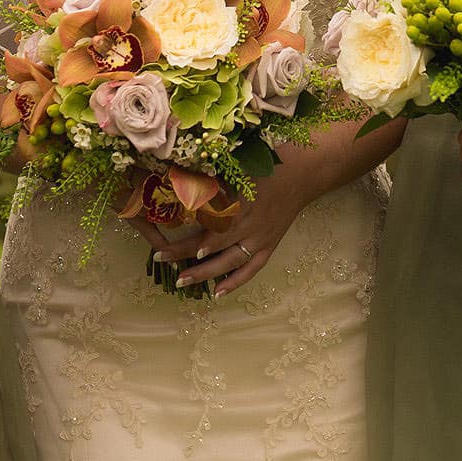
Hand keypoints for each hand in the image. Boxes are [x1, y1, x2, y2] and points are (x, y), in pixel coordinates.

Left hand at [148, 163, 323, 297]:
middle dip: (186, 255)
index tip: (165, 248)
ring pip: (230, 262)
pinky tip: (217, 293)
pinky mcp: (269, 246)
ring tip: (182, 282)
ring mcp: (260, 239)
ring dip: (206, 274)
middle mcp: (249, 225)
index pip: (207, 227)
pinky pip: (252, 268)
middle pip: (214, 246)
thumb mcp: (237, 168)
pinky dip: (235, 282)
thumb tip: (178, 181)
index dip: (188, 240)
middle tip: (161, 261)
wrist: (300, 175)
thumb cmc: (265, 166)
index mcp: (240, 204)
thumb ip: (211, 179)